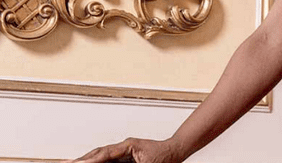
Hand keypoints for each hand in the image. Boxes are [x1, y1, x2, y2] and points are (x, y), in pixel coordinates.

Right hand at [64, 137, 182, 162]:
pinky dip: (95, 162)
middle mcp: (123, 147)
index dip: (89, 160)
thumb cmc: (165, 157)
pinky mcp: (124, 157)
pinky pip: (106, 160)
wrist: (176, 151)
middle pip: (97, 153)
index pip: (104, 153)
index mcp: (128, 145)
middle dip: (80, 160)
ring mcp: (123, 151)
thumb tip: (110, 161)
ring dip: (85, 161)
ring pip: (99, 156)